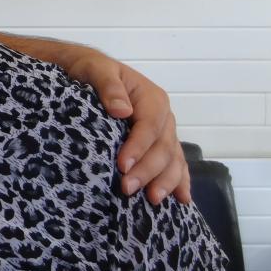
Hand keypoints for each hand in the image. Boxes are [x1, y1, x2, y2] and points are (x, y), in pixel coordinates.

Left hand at [69, 51, 190, 205]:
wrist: (90, 72)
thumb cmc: (92, 70)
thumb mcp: (97, 70)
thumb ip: (109, 87)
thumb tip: (121, 110)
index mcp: (152, 98)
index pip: (149, 127)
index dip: (138, 148)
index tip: (122, 166)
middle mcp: (163, 117)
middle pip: (163, 147)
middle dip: (148, 170)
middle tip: (128, 189)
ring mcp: (164, 132)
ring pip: (173, 159)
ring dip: (165, 181)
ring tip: (152, 199)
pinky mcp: (159, 144)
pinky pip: (175, 163)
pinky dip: (179, 180)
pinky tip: (181, 199)